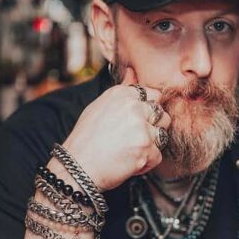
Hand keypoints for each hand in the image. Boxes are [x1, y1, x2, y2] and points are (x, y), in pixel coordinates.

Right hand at [61, 66, 171, 191]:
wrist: (76, 167)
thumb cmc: (85, 139)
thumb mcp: (99, 106)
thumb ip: (122, 90)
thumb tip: (133, 71)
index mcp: (122, 94)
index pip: (153, 95)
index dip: (148, 111)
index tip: (138, 121)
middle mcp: (133, 107)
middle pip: (161, 114)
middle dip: (153, 127)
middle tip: (133, 139)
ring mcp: (141, 127)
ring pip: (162, 135)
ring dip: (150, 145)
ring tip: (131, 151)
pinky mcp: (146, 148)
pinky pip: (157, 156)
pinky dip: (145, 163)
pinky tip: (129, 163)